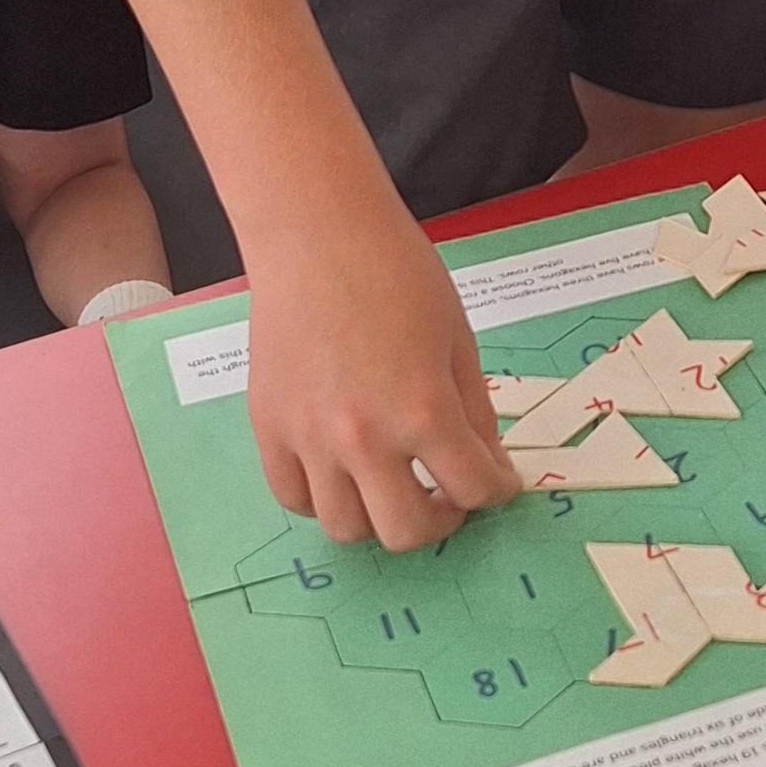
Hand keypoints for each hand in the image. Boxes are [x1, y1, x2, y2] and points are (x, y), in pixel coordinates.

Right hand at [242, 190, 520, 551]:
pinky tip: (343, 474)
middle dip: (440, 520)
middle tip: (446, 494)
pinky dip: (323, 499)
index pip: (473, 488)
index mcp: (423, 412)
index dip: (496, 490)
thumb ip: (474, 412)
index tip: (496, 481)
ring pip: (346, 528)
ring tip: (392, 486)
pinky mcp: (269, 428)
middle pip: (406, 532)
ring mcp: (309, 439)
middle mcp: (364, 439)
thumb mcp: (458, 341)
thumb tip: (487, 465)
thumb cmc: (397, 273)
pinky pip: (294, 498)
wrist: (317, 235)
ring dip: (379, 516)